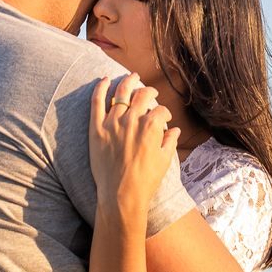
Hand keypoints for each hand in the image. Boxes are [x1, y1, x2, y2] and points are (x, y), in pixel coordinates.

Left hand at [89, 73, 179, 218]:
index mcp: (151, 127)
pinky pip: (97, 102)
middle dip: (149, 91)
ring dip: (128, 82)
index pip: (160, 110)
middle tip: (150, 91)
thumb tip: (175, 130)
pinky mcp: (96, 128)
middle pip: (142, 95)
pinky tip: (104, 79)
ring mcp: (113, 122)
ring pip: (121, 93)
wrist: (121, 194)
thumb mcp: (164, 160)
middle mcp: (132, 120)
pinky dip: (100, 88)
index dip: (164, 112)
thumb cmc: (146, 180)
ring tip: (132, 76)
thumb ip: (170, 141)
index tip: (164, 117)